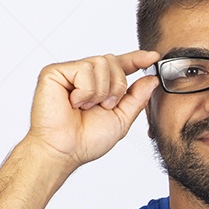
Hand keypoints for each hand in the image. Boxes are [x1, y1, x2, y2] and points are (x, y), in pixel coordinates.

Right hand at [24, 50, 159, 167]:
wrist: (66, 151)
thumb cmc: (87, 139)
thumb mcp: (122, 118)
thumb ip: (137, 97)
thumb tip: (152, 79)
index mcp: (99, 85)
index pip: (120, 65)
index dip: (137, 58)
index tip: (154, 57)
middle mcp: (83, 75)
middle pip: (112, 60)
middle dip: (117, 86)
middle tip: (104, 106)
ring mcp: (68, 72)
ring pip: (100, 63)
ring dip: (100, 91)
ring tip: (85, 107)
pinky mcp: (54, 72)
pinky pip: (84, 69)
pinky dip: (85, 91)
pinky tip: (73, 103)